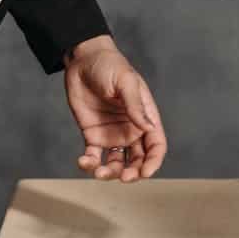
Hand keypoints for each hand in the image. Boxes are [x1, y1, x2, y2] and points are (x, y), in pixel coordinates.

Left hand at [63, 35, 166, 182]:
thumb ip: (135, 105)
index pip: (156, 145)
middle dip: (133, 173)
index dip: (154, 161)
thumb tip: (148, 128)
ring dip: (110, 173)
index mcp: (145, 117)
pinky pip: (93, 156)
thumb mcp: (126, 82)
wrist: (83, 60)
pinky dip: (89, 164)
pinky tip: (84, 162)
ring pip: (116, 163)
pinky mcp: (93, 135)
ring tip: (98, 171)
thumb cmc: (110, 66)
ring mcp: (112, 134)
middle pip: (138, 160)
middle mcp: (131, 129)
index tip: (146, 172)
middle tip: (123, 177)